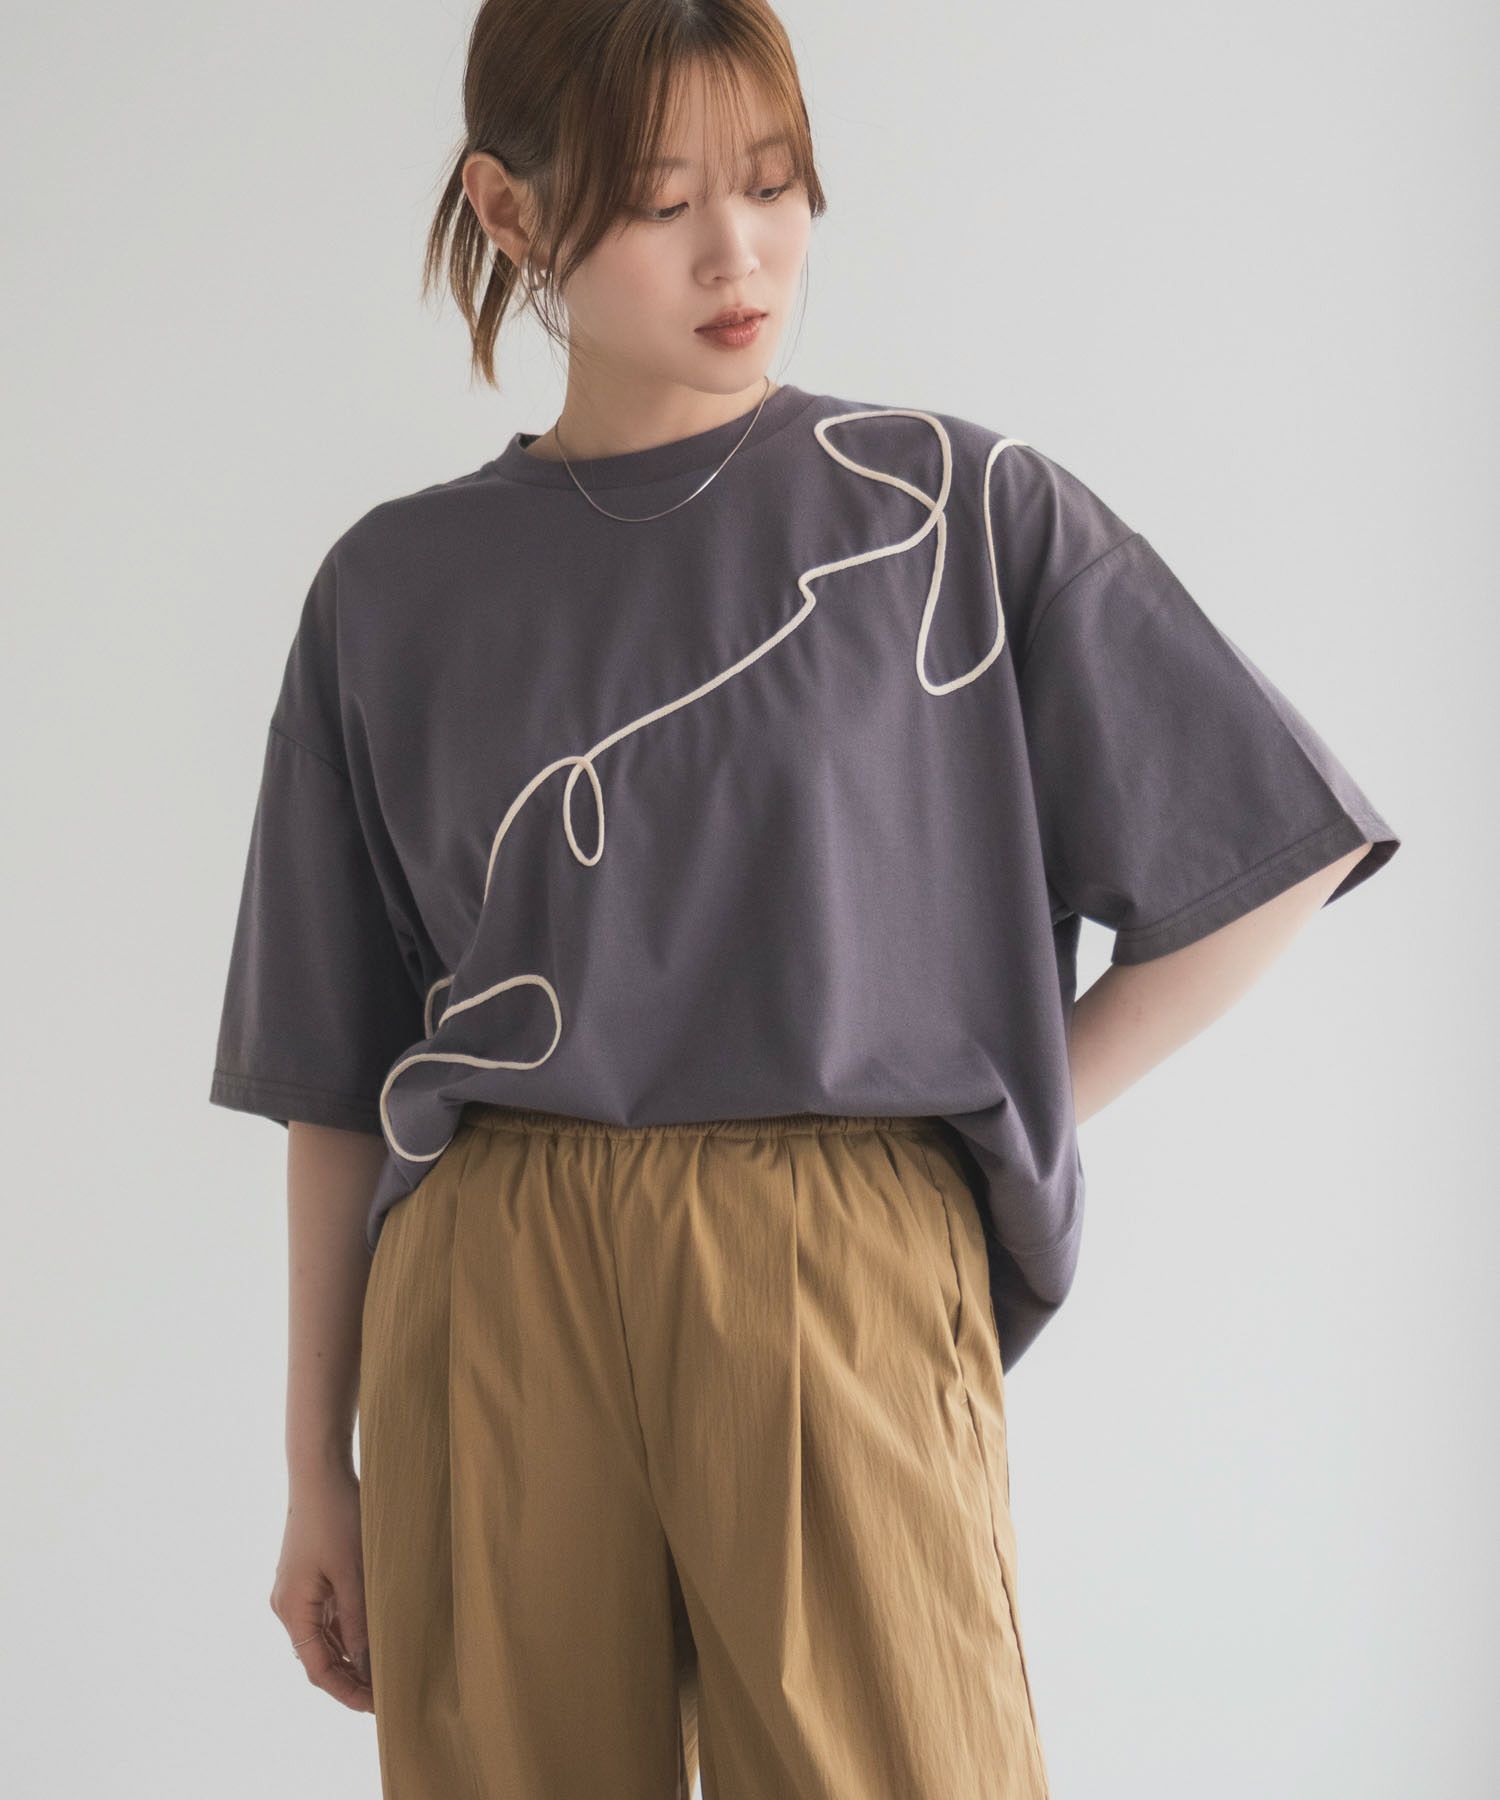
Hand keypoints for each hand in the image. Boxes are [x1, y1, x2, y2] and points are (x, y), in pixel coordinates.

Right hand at [269, 1459, 373, 1712]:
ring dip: (350, 1656)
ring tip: (384, 1668)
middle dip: (350, 1678)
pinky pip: (326, 1617)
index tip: (378, 1705)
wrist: (319, 1472)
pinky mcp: (307, 1577)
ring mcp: (296, 1592)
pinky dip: (347, 1632)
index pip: (318, 1670)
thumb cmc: (336, 1517)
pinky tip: (372, 1635)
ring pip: (323, 1639)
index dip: (348, 1691)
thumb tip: (368, 1666)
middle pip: (318, 1657)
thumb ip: (358, 1621)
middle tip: (388, 1692)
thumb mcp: (353, 1573)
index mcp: (293, 1610)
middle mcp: (288, 1606)